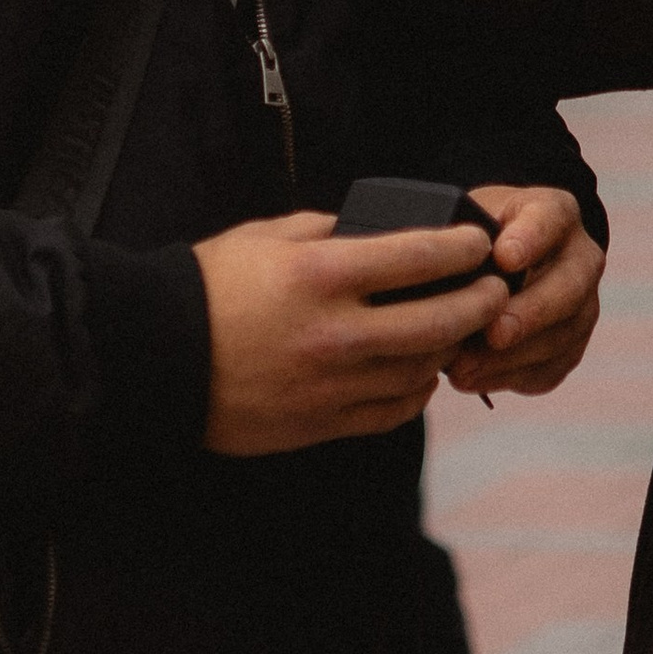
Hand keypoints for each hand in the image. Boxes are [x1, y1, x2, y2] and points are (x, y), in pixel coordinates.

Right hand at [194, 212, 508, 454]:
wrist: (157, 361)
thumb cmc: (209, 289)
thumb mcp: (266, 237)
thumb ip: (328, 230)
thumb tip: (379, 231)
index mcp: (320, 275)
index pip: (418, 257)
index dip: (461, 248)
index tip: (478, 243)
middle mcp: (335, 332)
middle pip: (438, 320)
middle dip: (480, 301)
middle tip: (496, 289)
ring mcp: (331, 384)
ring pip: (422, 369)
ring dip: (452, 347)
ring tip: (464, 328)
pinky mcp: (323, 423)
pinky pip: (393, 410)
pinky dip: (417, 390)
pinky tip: (422, 371)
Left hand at [442, 186, 604, 398]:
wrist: (499, 264)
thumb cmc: (475, 237)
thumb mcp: (468, 219)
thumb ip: (461, 239)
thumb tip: (436, 272)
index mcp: (555, 212)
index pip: (550, 220)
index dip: (531, 239)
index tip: (504, 258)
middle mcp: (581, 258)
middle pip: (568, 287)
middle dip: (531, 312)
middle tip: (494, 333)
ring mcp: (583, 306)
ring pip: (560, 336)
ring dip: (512, 357)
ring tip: (463, 368)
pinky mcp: (571, 347)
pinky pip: (548, 368)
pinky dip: (509, 376)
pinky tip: (473, 378)